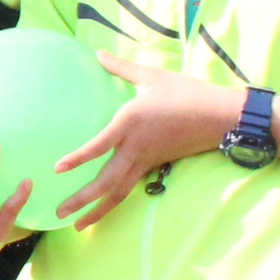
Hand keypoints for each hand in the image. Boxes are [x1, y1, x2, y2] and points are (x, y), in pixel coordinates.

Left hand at [46, 51, 245, 226]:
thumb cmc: (187, 92)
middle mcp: (136, 147)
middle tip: (59, 215)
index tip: (57, 169)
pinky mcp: (156, 164)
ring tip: (78, 226)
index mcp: (130, 123)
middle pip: (107, 181)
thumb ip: (121, 67)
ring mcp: (147, 159)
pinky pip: (131, 187)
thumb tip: (97, 53)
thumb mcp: (152, 75)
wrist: (222, 116)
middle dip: (82, 200)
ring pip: (120, 191)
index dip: (78, 158)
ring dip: (98, 209)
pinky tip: (101, 209)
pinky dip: (114, 200)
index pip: (99, 145)